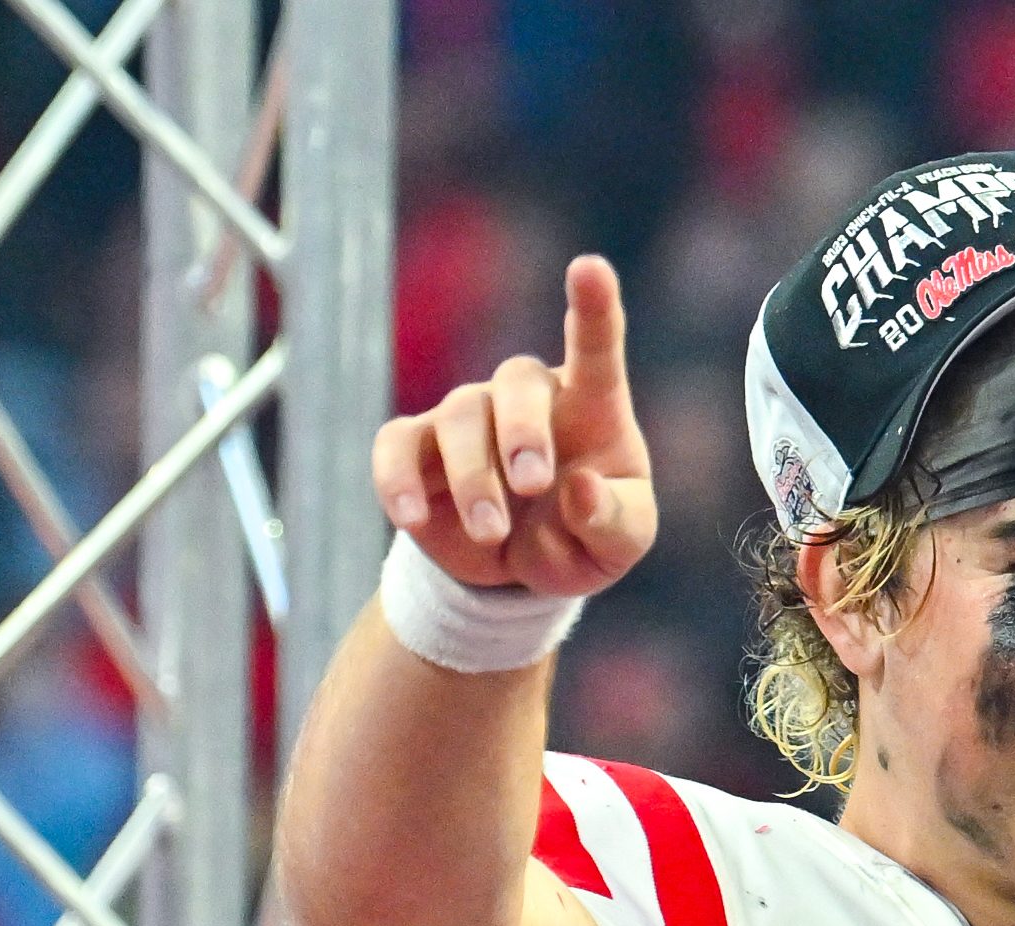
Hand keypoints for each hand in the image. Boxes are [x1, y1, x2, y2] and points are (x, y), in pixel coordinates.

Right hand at [371, 254, 654, 597]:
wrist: (519, 569)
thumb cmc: (583, 537)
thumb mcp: (618, 546)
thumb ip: (611, 520)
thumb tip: (580, 486)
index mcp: (590, 406)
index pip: (594, 346)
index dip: (593, 305)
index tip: (590, 266)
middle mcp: (526, 397)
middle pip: (516, 380)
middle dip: (522, 432)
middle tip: (533, 487)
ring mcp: (467, 416)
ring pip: (458, 417)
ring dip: (473, 480)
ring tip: (491, 533)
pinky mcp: (417, 448)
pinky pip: (395, 444)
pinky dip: (398, 479)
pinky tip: (412, 518)